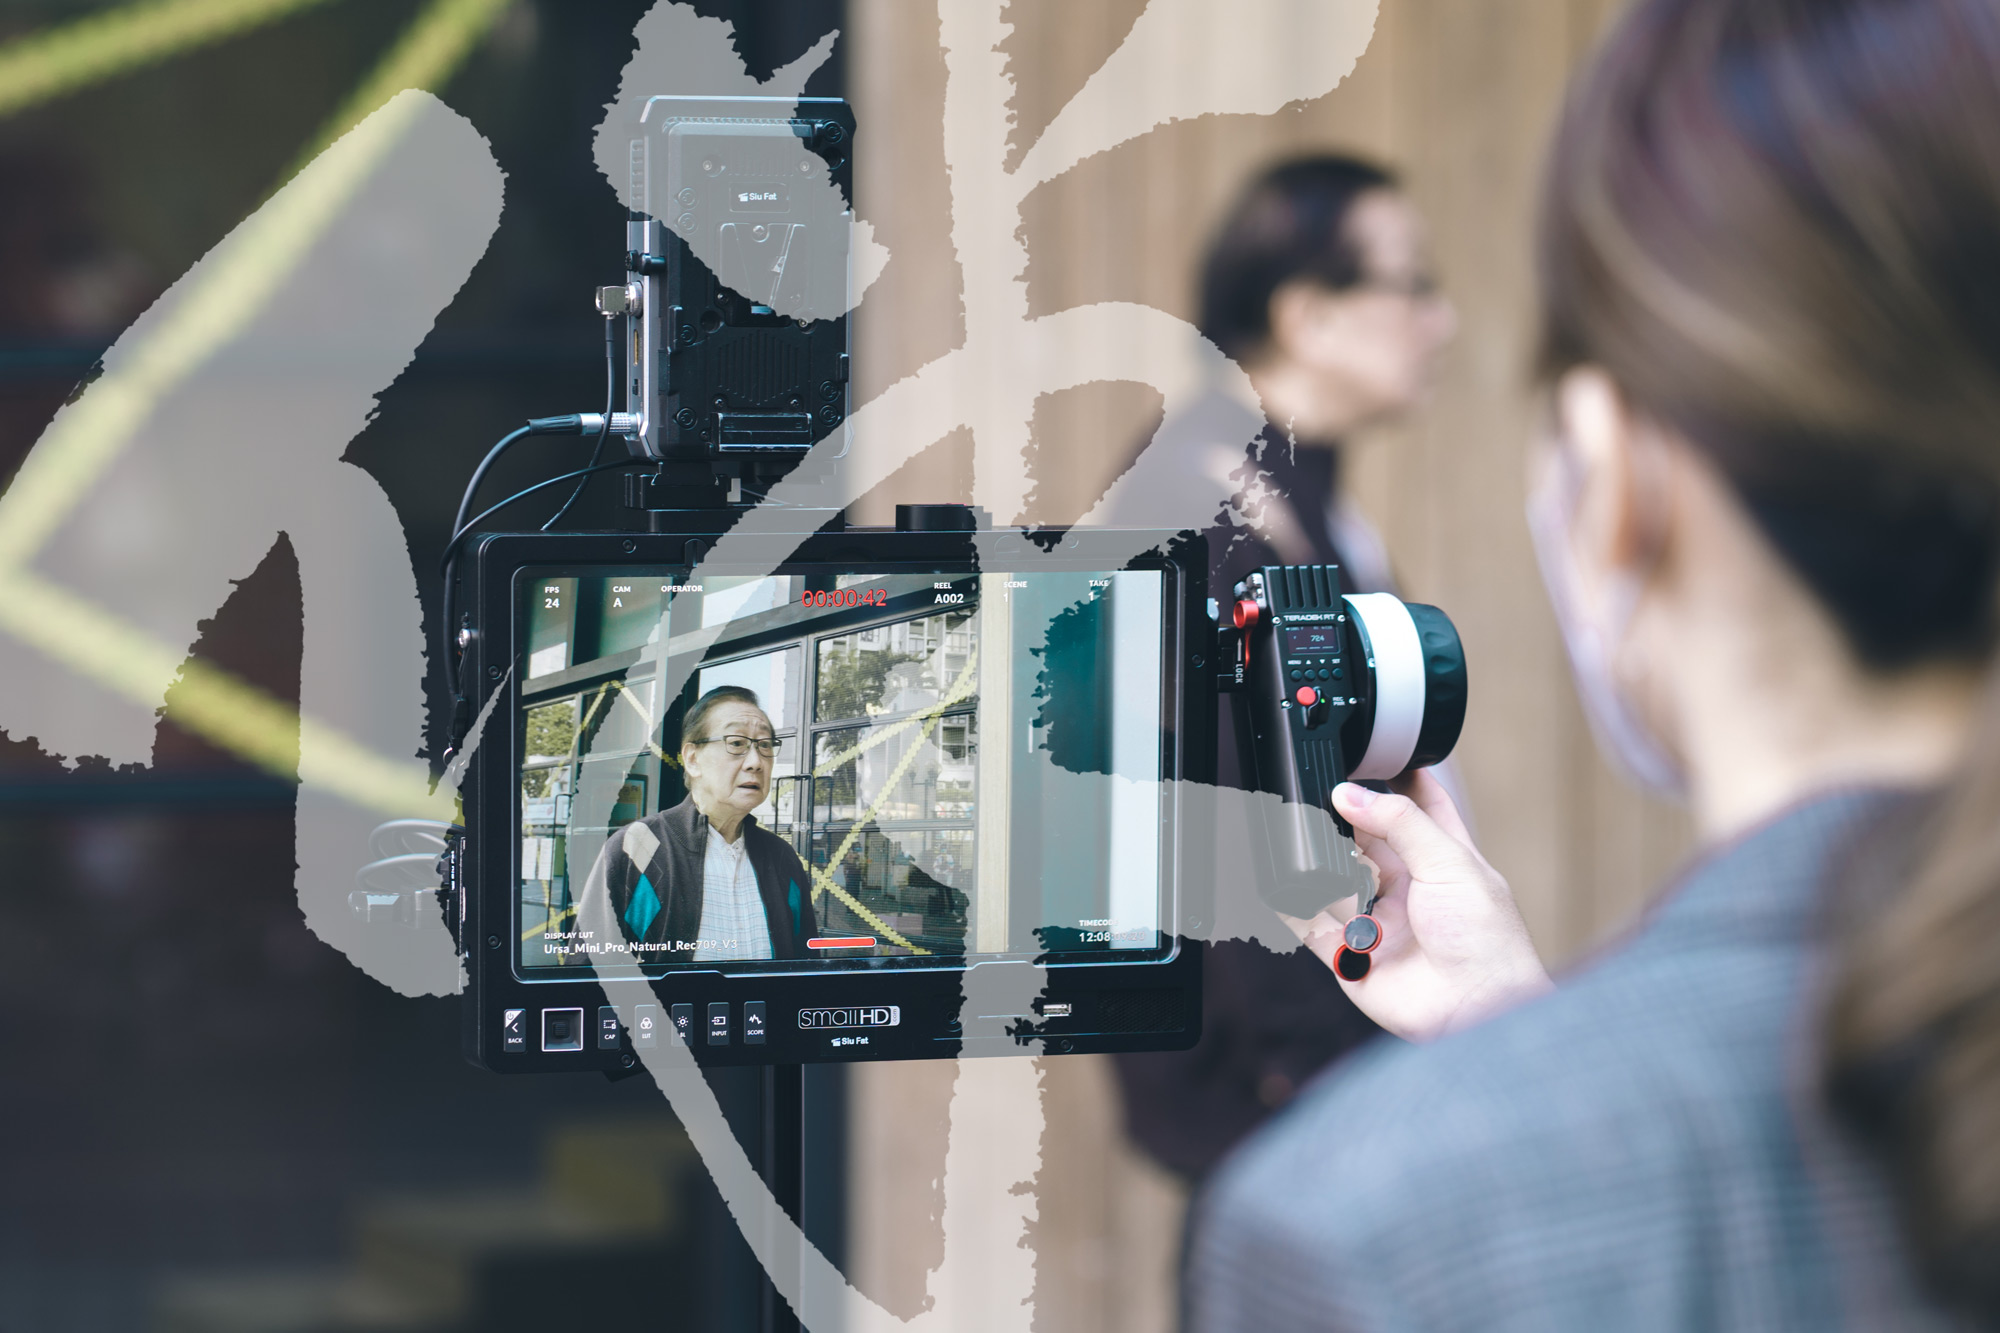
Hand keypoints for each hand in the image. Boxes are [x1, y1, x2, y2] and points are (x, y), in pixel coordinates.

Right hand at [1284, 769, 1551, 1041]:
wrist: (1476, 1007)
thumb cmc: (1487, 941)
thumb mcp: (1450, 861)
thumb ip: (1399, 822)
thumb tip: (1349, 793)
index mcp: (1444, 860)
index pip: (1420, 807)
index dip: (1399, 780)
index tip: (1372, 756)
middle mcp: (1410, 888)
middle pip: (1368, 841)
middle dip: (1346, 820)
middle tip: (1323, 794)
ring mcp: (1380, 921)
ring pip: (1337, 880)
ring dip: (1319, 861)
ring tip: (1301, 833)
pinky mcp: (1353, 956)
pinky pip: (1312, 927)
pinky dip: (1292, 908)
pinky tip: (1280, 887)